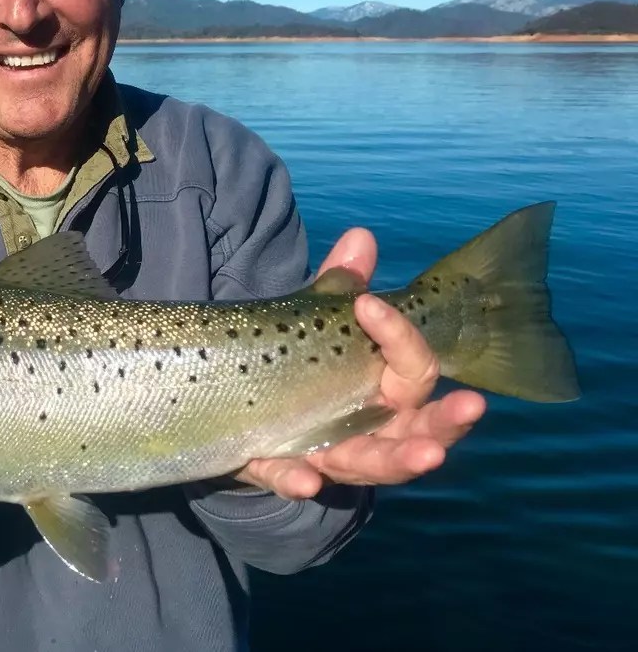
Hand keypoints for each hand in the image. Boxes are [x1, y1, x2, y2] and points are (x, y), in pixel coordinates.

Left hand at [235, 227, 486, 499]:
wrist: (246, 406)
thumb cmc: (303, 362)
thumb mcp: (319, 323)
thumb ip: (339, 288)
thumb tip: (360, 238)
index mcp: (389, 391)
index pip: (414, 368)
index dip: (399, 335)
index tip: (368, 304)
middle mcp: (373, 429)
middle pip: (420, 432)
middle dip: (447, 424)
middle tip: (473, 405)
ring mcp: (332, 455)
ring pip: (371, 465)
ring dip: (397, 461)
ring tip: (425, 456)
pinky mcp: (284, 470)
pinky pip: (291, 479)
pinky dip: (297, 481)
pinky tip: (305, 480)